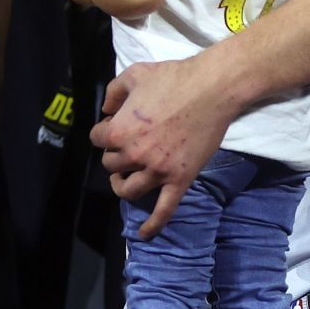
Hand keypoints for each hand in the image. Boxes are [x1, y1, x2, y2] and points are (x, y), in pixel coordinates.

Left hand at [91, 55, 238, 237]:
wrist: (212, 89)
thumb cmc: (173, 77)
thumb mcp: (135, 74)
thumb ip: (114, 91)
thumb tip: (106, 109)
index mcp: (119, 130)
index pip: (98, 139)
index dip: (104, 131)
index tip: (113, 126)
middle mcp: (134, 154)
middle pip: (111, 166)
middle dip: (114, 157)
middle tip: (124, 149)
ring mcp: (157, 170)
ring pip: (129, 190)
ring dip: (122, 186)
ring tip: (124, 180)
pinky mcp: (179, 179)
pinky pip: (164, 210)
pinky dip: (153, 225)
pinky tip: (144, 234)